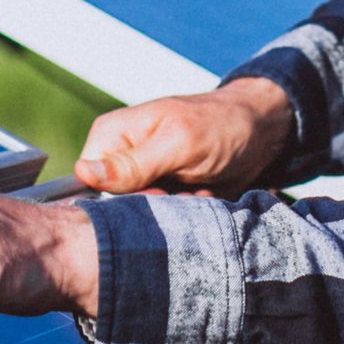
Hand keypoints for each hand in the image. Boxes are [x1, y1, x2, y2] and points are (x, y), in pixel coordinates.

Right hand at [74, 76, 292, 195]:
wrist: (259, 132)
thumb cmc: (219, 125)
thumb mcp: (178, 144)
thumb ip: (132, 163)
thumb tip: (84, 173)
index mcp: (111, 135)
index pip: (89, 182)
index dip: (121, 197)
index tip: (157, 191)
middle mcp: (120, 157)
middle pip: (115, 204)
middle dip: (154, 205)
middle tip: (184, 189)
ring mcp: (142, 175)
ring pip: (141, 214)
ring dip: (173, 211)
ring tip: (197, 190)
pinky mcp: (162, 190)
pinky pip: (162, 217)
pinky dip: (185, 212)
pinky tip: (202, 196)